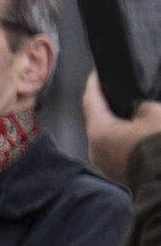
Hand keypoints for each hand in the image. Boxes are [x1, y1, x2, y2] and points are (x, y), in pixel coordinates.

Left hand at [87, 71, 160, 190]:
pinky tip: (134, 129)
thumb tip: (135, 108)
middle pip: (96, 119)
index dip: (94, 84)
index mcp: (99, 131)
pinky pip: (115, 148)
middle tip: (113, 89)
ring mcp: (105, 163)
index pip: (91, 100)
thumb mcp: (153, 113)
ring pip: (105, 135)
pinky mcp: (117, 172)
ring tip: (126, 109)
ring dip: (114, 122)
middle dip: (105, 104)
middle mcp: (95, 149)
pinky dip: (121, 136)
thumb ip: (139, 104)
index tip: (97, 73)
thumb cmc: (159, 144)